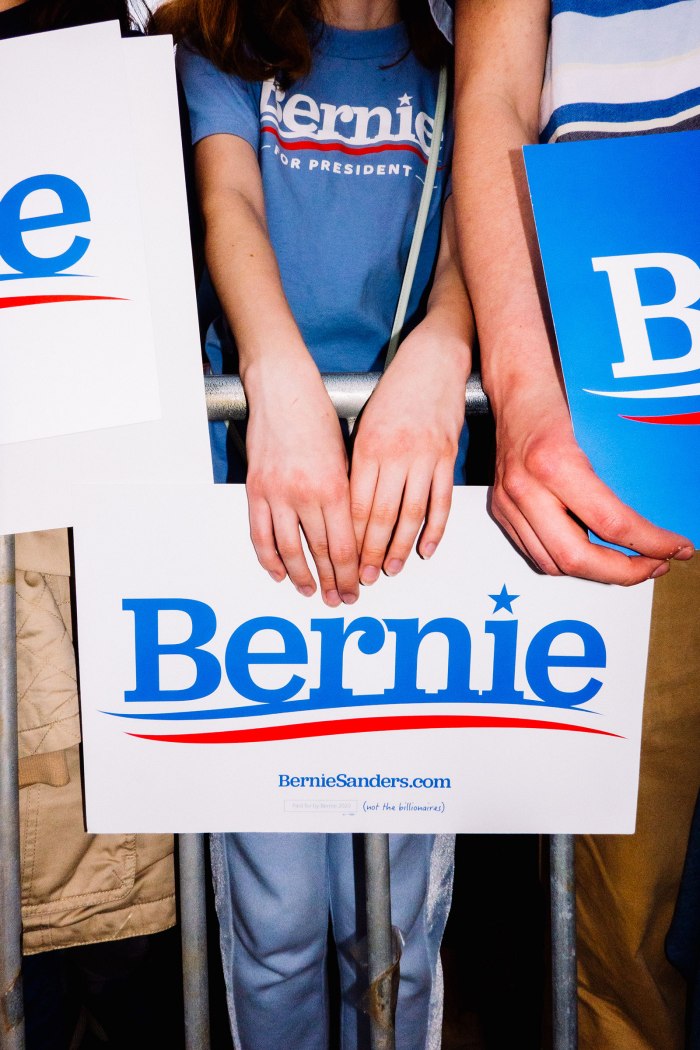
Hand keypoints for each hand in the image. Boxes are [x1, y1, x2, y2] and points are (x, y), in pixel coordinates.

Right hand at [244, 355, 358, 605]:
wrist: (282, 389)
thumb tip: (353, 534)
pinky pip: (260, 534)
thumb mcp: (345, 456)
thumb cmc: (319, 417)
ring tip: (311, 592)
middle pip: (320, 552)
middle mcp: (305, 495)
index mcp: (334, 487)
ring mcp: (276, 494)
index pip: (344, 545)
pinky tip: (280, 573)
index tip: (357, 589)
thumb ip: (347, 496)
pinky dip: (269, 558)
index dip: (350, 573)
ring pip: (289, 549)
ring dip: (302, 576)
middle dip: (332, 581)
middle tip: (340, 600)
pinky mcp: (255, 490)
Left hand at [350, 326, 468, 583]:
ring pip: (411, 514)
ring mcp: (425, 458)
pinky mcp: (448, 457)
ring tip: (391, 570)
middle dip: (371, 552)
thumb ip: (360, 462)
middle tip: (363, 578)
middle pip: (382, 516)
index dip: (350, 538)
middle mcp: (396, 456)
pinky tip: (425, 550)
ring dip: (400, 547)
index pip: (357, 505)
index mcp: (369, 448)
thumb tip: (350, 505)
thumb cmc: (395, 390)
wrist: (435, 361)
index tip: (342, 561)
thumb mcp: (366, 423)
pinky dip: (434, 529)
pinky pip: (441, 502)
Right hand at [490, 378, 693, 584]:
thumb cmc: (556, 394)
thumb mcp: (599, 427)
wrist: (514, 385)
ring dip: (595, 572)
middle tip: (655, 565)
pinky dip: (567, 561)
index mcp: (554, 463)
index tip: (675, 548)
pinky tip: (592, 553)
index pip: (610, 524)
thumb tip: (660, 512)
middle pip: (577, 558)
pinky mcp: (501, 509)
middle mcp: (525, 488)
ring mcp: (508, 502)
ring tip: (629, 563)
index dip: (649, 544)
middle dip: (623, 573)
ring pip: (553, 563)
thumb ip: (621, 473)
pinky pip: (535, 552)